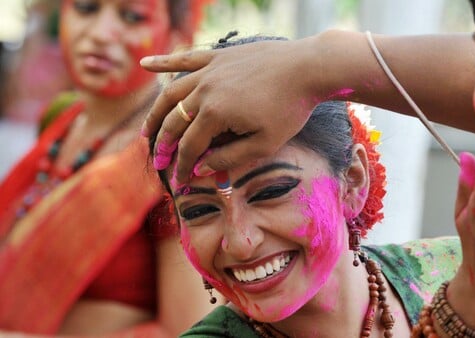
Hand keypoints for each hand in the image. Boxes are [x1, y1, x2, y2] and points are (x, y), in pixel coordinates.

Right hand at [140, 38, 320, 182]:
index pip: (189, 147)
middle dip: (163, 146)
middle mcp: (205, 90)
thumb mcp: (264, 144)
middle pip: (174, 121)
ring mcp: (209, 70)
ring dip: (155, 114)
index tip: (179, 181)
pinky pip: (184, 59)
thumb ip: (230, 158)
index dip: (182, 166)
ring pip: (171, 93)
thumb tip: (201, 168)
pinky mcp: (217, 56)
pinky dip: (163, 62)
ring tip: (146, 132)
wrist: (307, 69)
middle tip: (158, 163)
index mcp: (215, 113)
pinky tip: (144, 65)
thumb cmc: (290, 109)